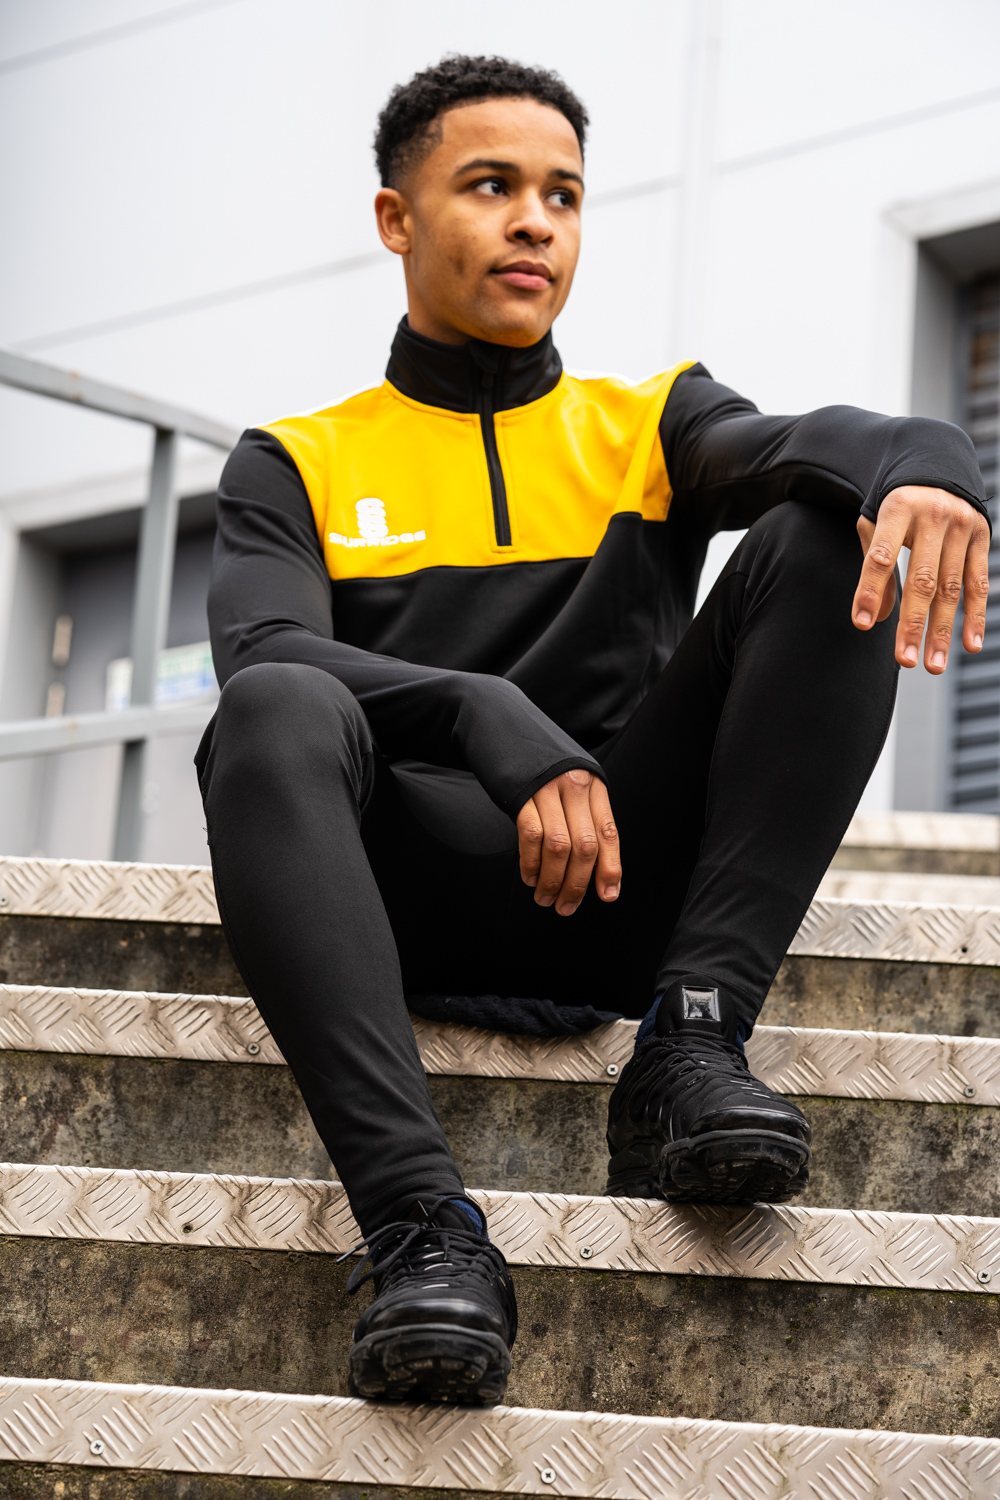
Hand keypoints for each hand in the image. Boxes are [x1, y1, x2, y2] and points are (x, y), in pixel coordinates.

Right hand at [516, 768, 620, 915]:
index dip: (610, 868)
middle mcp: (574, 786)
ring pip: (558, 846)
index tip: (607, 895)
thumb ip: (584, 815)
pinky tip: (530, 876)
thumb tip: (593, 864)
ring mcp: (547, 788)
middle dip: (577, 884)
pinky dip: (531, 862)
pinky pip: (531, 835)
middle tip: (566, 906)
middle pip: (585, 845)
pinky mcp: (521, 793)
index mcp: (593, 786)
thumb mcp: (573, 782)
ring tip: (545, 898)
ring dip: (552, 880)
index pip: (608, 833)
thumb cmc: (542, 763)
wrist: (508, 728)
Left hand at [853, 485, 989, 672]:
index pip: (881, 556)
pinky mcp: (982, 535)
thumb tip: (878, 619)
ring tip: (933, 665)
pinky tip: (970, 644)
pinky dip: (975, 615)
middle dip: (912, 624)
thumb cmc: (896, 505)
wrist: (935, 463)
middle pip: (922, 580)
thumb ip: (875, 568)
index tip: (862, 625)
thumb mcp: (875, 524)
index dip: (870, 591)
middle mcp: (933, 516)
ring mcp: (961, 526)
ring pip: (951, 587)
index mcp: (897, 508)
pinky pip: (979, 581)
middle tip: (904, 661)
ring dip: (943, 630)